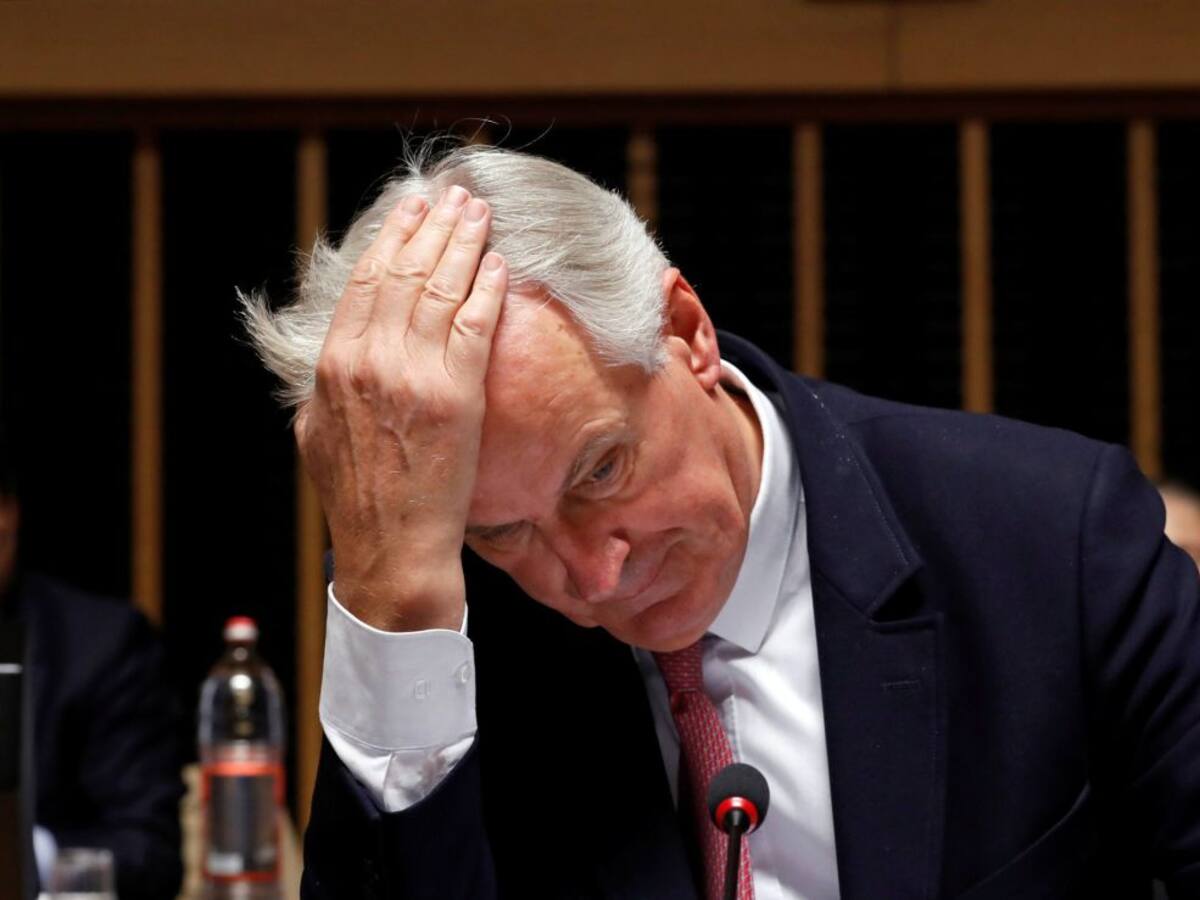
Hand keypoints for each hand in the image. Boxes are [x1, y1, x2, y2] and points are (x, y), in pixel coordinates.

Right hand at [296, 186, 506, 630]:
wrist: (392, 548)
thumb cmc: (356, 498)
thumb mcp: (315, 434)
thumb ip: (324, 387)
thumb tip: (335, 356)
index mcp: (335, 363)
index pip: (366, 281)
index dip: (391, 238)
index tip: (411, 210)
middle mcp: (370, 358)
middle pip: (405, 272)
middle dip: (432, 225)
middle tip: (453, 194)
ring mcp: (413, 374)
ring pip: (440, 287)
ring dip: (462, 242)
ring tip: (478, 211)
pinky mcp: (455, 394)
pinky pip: (474, 324)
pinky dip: (486, 288)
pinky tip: (497, 263)